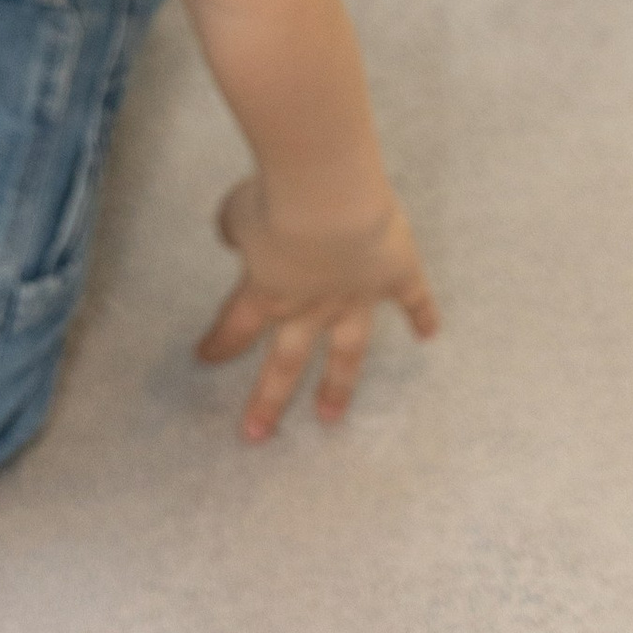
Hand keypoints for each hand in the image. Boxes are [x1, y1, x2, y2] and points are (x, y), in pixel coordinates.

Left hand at [198, 174, 438, 440]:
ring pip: (347, 352)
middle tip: (257, 434)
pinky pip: (413, 300)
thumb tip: (232, 235)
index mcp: (268, 292)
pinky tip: (429, 334)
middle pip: (287, 362)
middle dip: (270, 399)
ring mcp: (356, 297)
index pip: (236, 327)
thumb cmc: (276, 200)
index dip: (219, 344)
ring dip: (338, 385)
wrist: (330, 198)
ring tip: (331, 414)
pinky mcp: (394, 275)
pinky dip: (423, 314)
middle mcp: (311, 306)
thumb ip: (234, 229)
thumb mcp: (238, 211)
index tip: (203, 358)